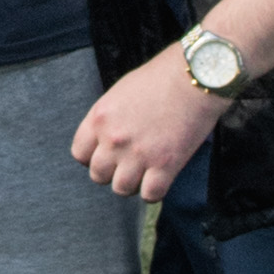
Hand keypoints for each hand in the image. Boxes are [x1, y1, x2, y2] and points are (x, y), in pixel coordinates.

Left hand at [69, 51, 227, 200]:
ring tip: (143, 175)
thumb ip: (107, 119)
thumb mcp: (118, 94)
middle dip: (112, 173)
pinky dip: (154, 192)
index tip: (106, 156)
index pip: (79, 154)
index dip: (92, 158)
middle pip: (98, 175)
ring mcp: (138, 154)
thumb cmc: (159, 80)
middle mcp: (113, 139)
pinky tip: (160, 180)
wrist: (194, 78)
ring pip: (121, 189)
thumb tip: (105, 139)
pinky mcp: (165, 165)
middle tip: (127, 166)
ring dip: (132, 185)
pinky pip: (150, 195)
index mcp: (99, 119)